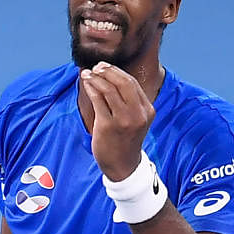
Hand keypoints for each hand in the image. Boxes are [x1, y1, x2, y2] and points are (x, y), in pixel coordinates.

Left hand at [80, 62, 154, 181]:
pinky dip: (91, 88)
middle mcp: (138, 114)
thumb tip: (110, 75)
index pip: (132, 83)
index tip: (105, 67)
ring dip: (96, 78)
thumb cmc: (125, 140)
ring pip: (109, 89)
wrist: (122, 165)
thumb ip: (129, 101)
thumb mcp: (136, 120)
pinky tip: (86, 84)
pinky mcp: (108, 126)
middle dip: (108, 71)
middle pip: (123, 83)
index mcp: (147, 110)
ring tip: (87, 74)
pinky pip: (98, 100)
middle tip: (96, 67)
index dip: (117, 72)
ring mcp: (123, 120)